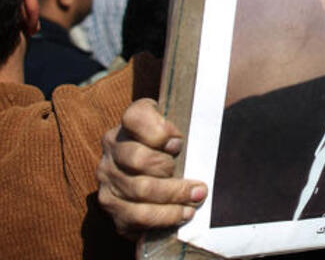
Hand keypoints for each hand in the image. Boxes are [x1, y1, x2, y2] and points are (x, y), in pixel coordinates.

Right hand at [96, 98, 207, 238]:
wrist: (155, 173)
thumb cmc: (176, 146)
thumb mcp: (181, 125)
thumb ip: (191, 119)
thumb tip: (206, 122)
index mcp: (129, 122)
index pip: (136, 117)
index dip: (159, 131)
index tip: (178, 143)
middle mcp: (113, 148)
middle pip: (139, 159)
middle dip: (172, 170)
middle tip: (198, 183)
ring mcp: (108, 178)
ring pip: (139, 190)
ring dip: (174, 197)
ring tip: (197, 198)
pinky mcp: (111, 205)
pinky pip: (136, 216)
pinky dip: (164, 217)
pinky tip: (183, 214)